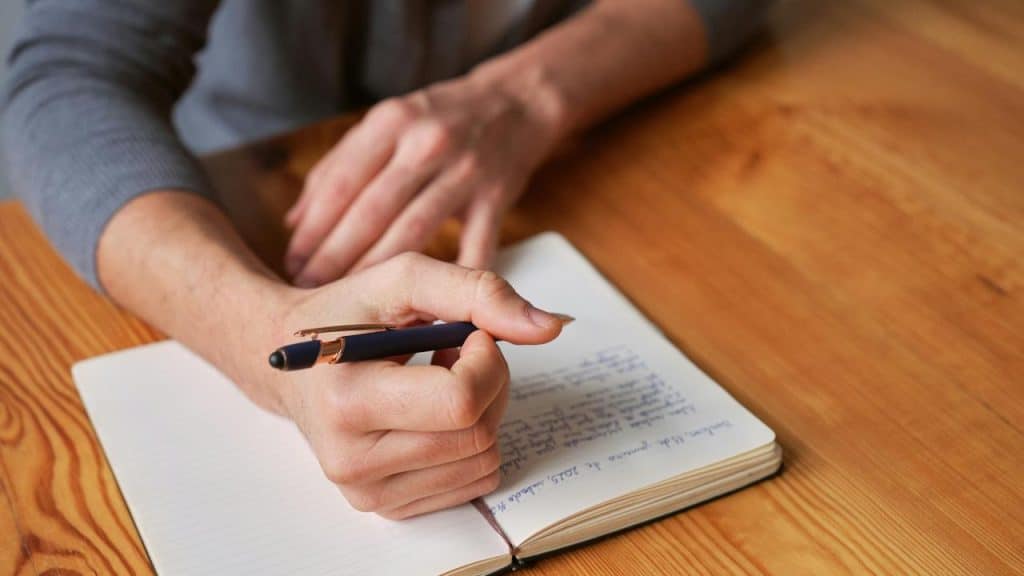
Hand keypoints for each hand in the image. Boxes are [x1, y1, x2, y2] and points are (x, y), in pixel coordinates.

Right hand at [272, 252, 562, 517]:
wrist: (291, 364)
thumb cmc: (346, 316)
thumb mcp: (403, 280)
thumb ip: (478, 292)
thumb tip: (551, 327)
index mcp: (348, 402)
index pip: (461, 402)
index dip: (486, 360)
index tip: (468, 333)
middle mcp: (352, 461)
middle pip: (479, 433)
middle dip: (488, 382)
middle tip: (453, 350)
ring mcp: (369, 493)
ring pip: (484, 460)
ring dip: (481, 411)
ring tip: (438, 380)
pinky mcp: (388, 506)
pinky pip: (474, 481)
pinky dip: (470, 440)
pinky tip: (434, 412)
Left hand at [283, 73, 563, 286]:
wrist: (517, 103)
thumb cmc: (442, 119)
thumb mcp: (389, 122)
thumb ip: (340, 166)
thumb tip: (295, 221)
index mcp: (392, 122)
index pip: (340, 183)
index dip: (312, 228)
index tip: (292, 262)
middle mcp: (426, 143)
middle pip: (370, 212)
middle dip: (334, 258)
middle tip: (309, 292)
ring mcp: (465, 172)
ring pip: (411, 234)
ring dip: (375, 273)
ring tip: (348, 304)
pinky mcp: (496, 199)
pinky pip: (472, 249)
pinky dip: (449, 284)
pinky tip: (426, 314)